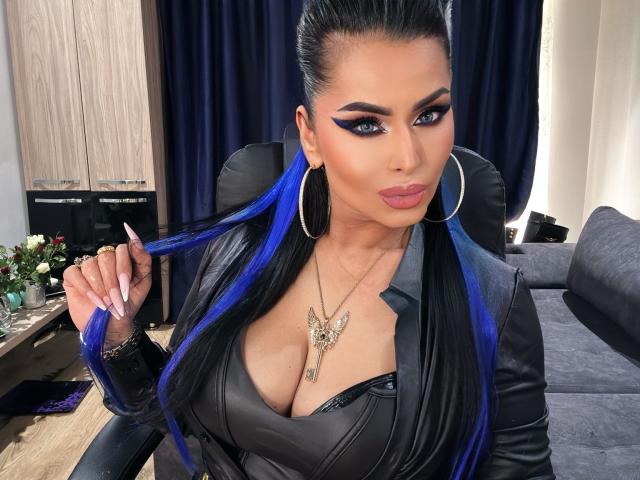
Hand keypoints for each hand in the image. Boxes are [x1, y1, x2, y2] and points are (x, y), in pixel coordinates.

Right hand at [62, 222, 152, 344]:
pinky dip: (86, 288)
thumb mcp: (143, 283)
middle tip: (117, 299)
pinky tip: (95, 300)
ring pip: (91, 265)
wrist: (112, 325)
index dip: (124, 268)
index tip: (126, 284)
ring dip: (100, 287)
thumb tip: (136, 241)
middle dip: (113, 282)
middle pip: (106, 257)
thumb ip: (143, 260)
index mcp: (122, 259)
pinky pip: (74, 272)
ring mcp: (88, 267)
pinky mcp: (72, 276)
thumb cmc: (127, 304)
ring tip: (107, 303)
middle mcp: (104, 260)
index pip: (122, 249)